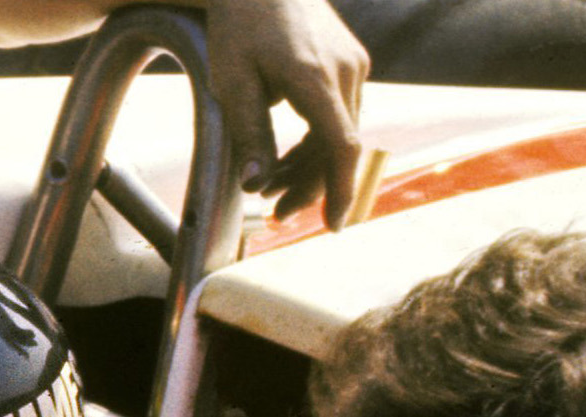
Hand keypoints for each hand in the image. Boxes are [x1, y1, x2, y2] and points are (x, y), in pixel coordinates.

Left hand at [204, 0, 370, 224]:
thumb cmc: (239, 22)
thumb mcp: (233, 81)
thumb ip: (249, 133)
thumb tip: (256, 184)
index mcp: (316, 77)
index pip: (340, 146)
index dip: (339, 190)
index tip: (334, 225)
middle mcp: (345, 69)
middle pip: (339, 145)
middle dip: (310, 186)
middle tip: (275, 215)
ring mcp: (352, 62)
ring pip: (340, 131)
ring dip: (310, 165)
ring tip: (271, 189)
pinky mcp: (349, 59)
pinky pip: (339, 112)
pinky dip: (316, 140)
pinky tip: (288, 158)